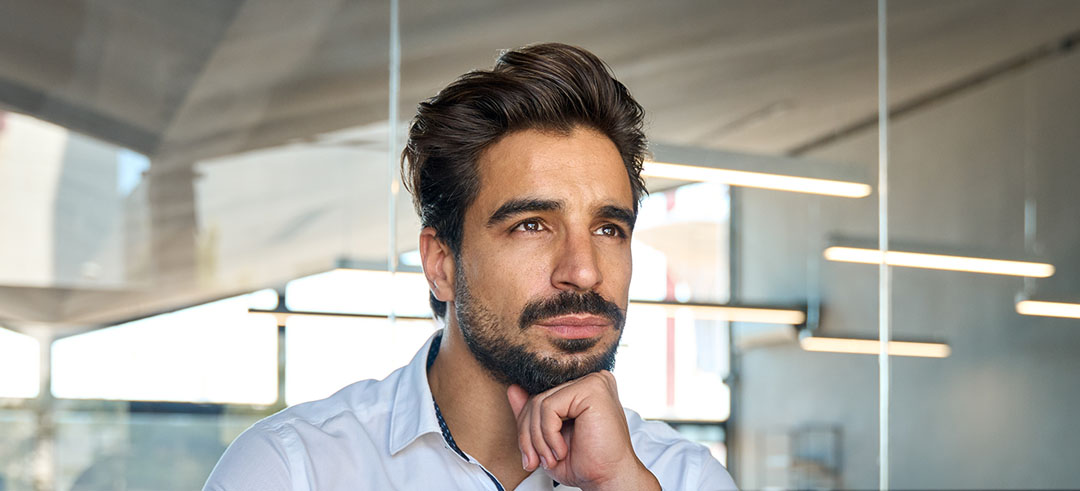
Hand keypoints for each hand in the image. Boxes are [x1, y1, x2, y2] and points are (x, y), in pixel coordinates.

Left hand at [506, 371, 660, 490]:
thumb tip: (512, 389)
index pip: (539, 397)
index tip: (530, 456)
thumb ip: (531, 414)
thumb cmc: (585, 462)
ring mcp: (593, 381)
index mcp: (582, 389)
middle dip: (528, 436)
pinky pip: (549, 407)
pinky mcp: (592, 388)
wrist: (608, 480)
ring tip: (551, 459)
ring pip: (540, 403)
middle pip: (536, 399)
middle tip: (535, 462)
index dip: (527, 427)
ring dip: (538, 439)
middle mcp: (590, 381)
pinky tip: (561, 450)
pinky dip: (548, 435)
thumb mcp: (547, 438)